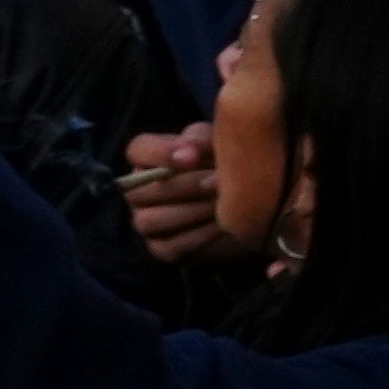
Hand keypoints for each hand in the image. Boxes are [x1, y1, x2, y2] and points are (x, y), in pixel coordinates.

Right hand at [117, 121, 251, 274]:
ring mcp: (146, 221)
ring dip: (191, 212)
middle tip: (219, 183)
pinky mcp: (161, 248)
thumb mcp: (218, 146)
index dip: (161, 153)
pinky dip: (199, 236)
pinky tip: (223, 226)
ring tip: (224, 204)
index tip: (193, 157)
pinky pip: (169, 246)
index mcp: (149, 159)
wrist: (251, 208)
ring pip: (150, 220)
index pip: (137, 150)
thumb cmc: (226, 168)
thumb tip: (188, 152)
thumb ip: (201, 140)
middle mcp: (139, 191)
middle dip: (185, 186)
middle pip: (141, 190)